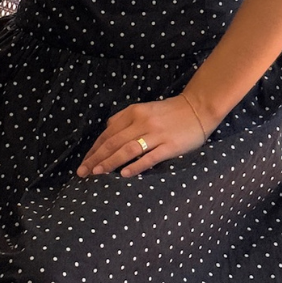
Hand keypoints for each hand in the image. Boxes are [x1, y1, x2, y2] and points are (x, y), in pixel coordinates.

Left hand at [76, 94, 207, 178]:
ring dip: (110, 162)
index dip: (94, 148)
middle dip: (96, 158)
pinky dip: (135, 166)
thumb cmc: (170, 111)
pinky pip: (149, 157)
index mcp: (134, 113)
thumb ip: (124, 117)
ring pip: (127, 149)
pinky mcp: (169, 146)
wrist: (198, 108)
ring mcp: (156, 134)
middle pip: (114, 142)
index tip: (84, 162)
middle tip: (83, 172)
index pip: (108, 133)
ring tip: (98, 173)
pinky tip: (124, 174)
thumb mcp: (144, 108)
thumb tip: (107, 128)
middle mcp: (142, 122)